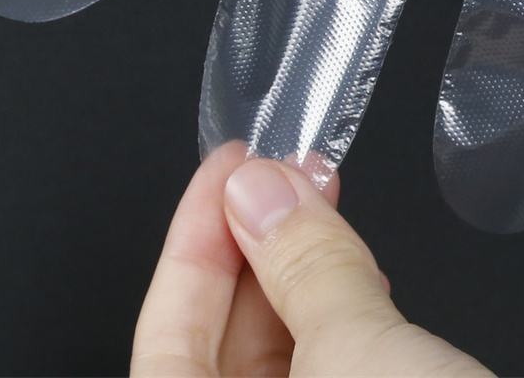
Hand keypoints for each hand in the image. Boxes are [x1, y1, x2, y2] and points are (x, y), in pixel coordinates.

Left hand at [130, 144, 488, 376]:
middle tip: (285, 173)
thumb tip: (262, 188)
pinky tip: (358, 275)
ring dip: (298, 281)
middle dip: (252, 252)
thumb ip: (302, 260)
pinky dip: (336, 328)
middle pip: (214, 357)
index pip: (164, 342)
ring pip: (273, 375)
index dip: (192, 242)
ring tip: (325, 203)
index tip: (230, 167)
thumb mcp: (359, 351)